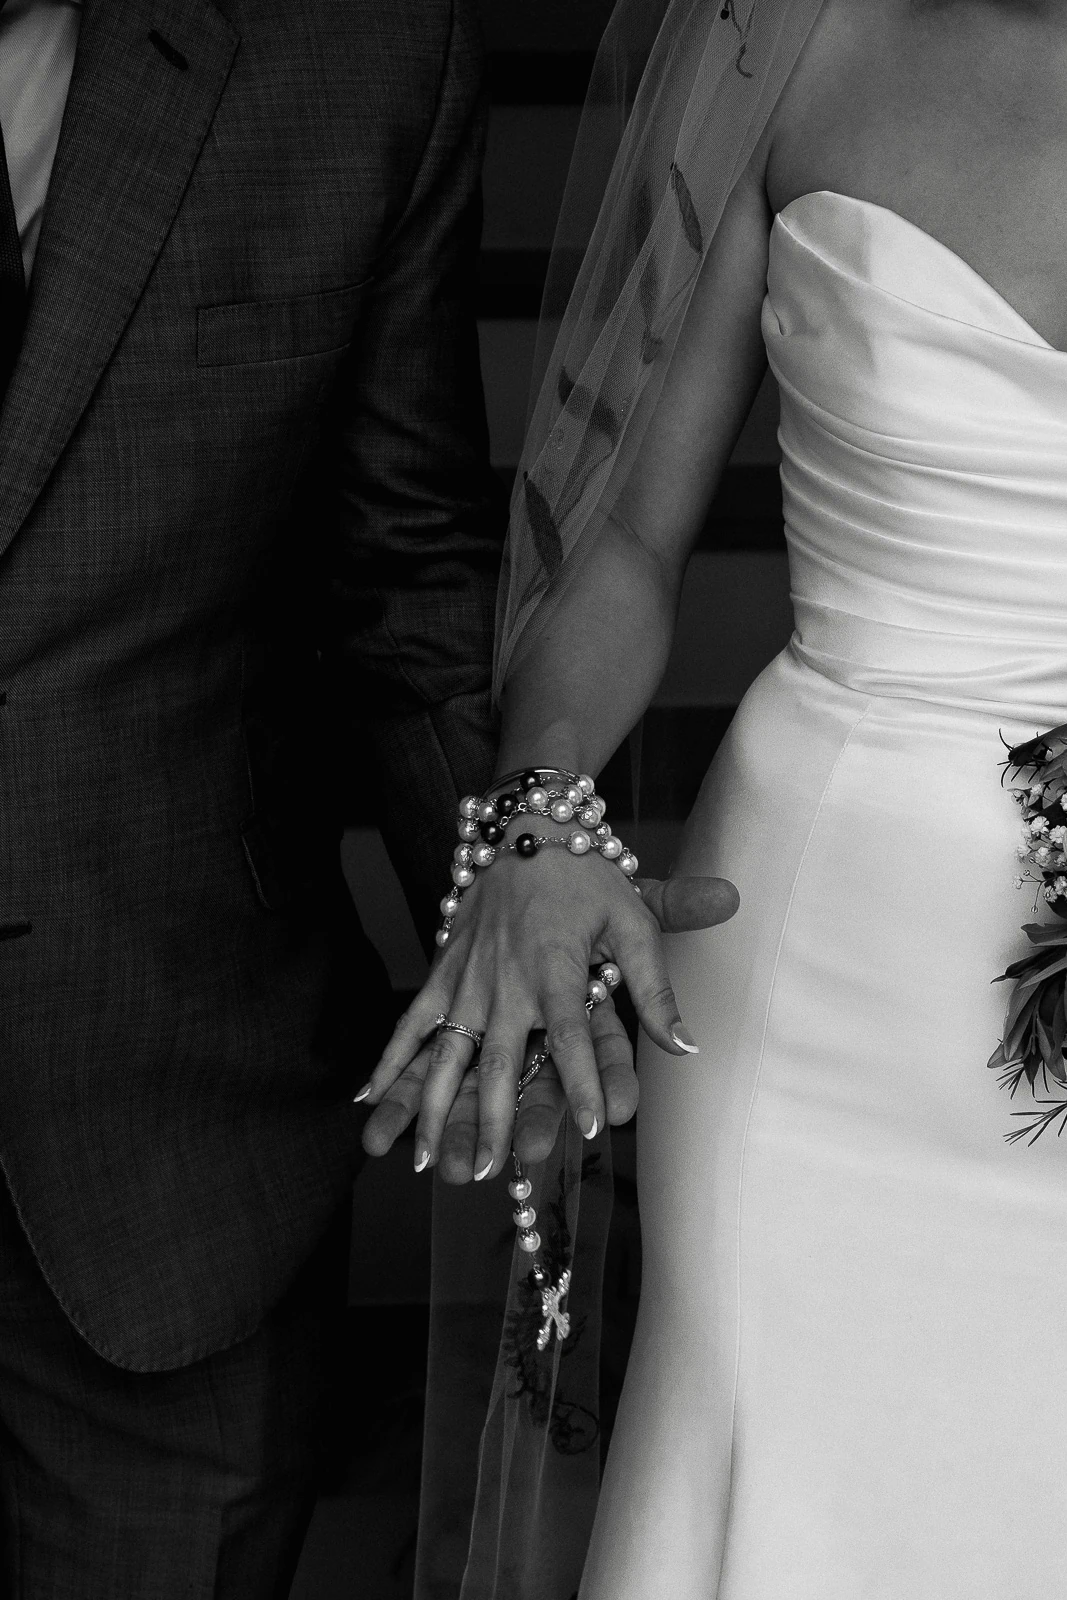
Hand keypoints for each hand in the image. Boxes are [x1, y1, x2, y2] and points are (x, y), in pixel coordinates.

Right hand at [358, 861, 737, 1180]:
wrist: (528, 825)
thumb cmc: (589, 876)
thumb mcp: (635, 921)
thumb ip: (656, 989)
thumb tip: (686, 1045)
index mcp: (557, 968)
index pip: (572, 1036)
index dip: (582, 1083)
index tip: (589, 1129)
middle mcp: (506, 981)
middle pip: (497, 1060)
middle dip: (491, 1119)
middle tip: (488, 1171)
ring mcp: (467, 979)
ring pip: (446, 1053)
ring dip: (434, 1108)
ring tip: (425, 1160)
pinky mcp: (442, 972)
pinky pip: (411, 1022)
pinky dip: (389, 1060)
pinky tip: (368, 1101)